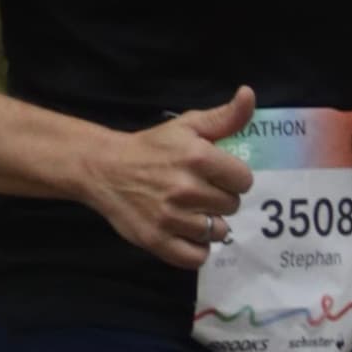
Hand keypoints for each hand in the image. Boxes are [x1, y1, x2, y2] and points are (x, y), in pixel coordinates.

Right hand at [80, 90, 261, 270]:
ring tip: (191, 212)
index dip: (233, 179)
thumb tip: (249, 94)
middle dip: (220, 199)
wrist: (102, 168)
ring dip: (209, 224)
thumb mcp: (188, 125)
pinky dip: (196, 249)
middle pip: (232, 206)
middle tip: (199, 192)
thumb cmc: (151, 147)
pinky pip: (197, 257)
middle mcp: (186, 189)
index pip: (244, 181)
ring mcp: (170, 217)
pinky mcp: (156, 240)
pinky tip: (186, 234)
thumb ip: (225, 116)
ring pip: (218, 232)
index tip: (216, 175)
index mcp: (198, 158)